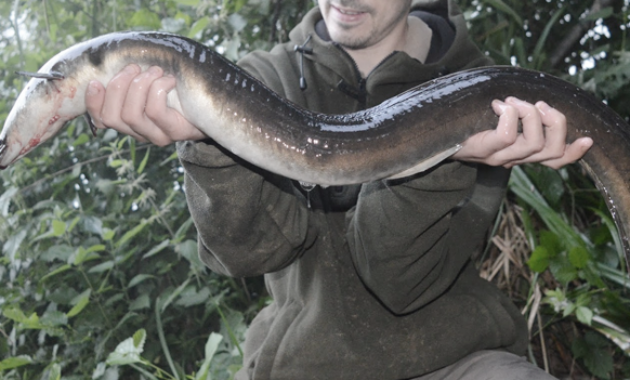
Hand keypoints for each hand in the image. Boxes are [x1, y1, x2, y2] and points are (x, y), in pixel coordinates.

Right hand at [85, 64, 206, 145]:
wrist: (212, 107)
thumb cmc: (178, 91)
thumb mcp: (152, 84)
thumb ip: (132, 79)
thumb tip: (110, 64)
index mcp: (130, 123)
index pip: (101, 120)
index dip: (93, 102)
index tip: (96, 82)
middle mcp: (141, 133)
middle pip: (113, 117)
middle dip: (119, 86)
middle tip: (135, 68)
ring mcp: (157, 136)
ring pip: (131, 114)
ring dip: (140, 85)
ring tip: (156, 71)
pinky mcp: (174, 133)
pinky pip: (155, 111)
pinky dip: (158, 88)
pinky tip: (170, 80)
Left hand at [452, 96, 592, 168]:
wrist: (432, 139)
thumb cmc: (465, 125)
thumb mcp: (493, 121)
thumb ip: (516, 116)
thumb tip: (537, 99)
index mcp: (519, 154)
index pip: (554, 161)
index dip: (573, 153)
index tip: (587, 139)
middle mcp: (512, 159)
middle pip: (551, 151)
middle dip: (555, 123)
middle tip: (539, 104)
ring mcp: (497, 157)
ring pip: (533, 144)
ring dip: (530, 115)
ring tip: (513, 101)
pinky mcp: (482, 150)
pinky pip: (506, 137)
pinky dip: (508, 116)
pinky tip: (497, 105)